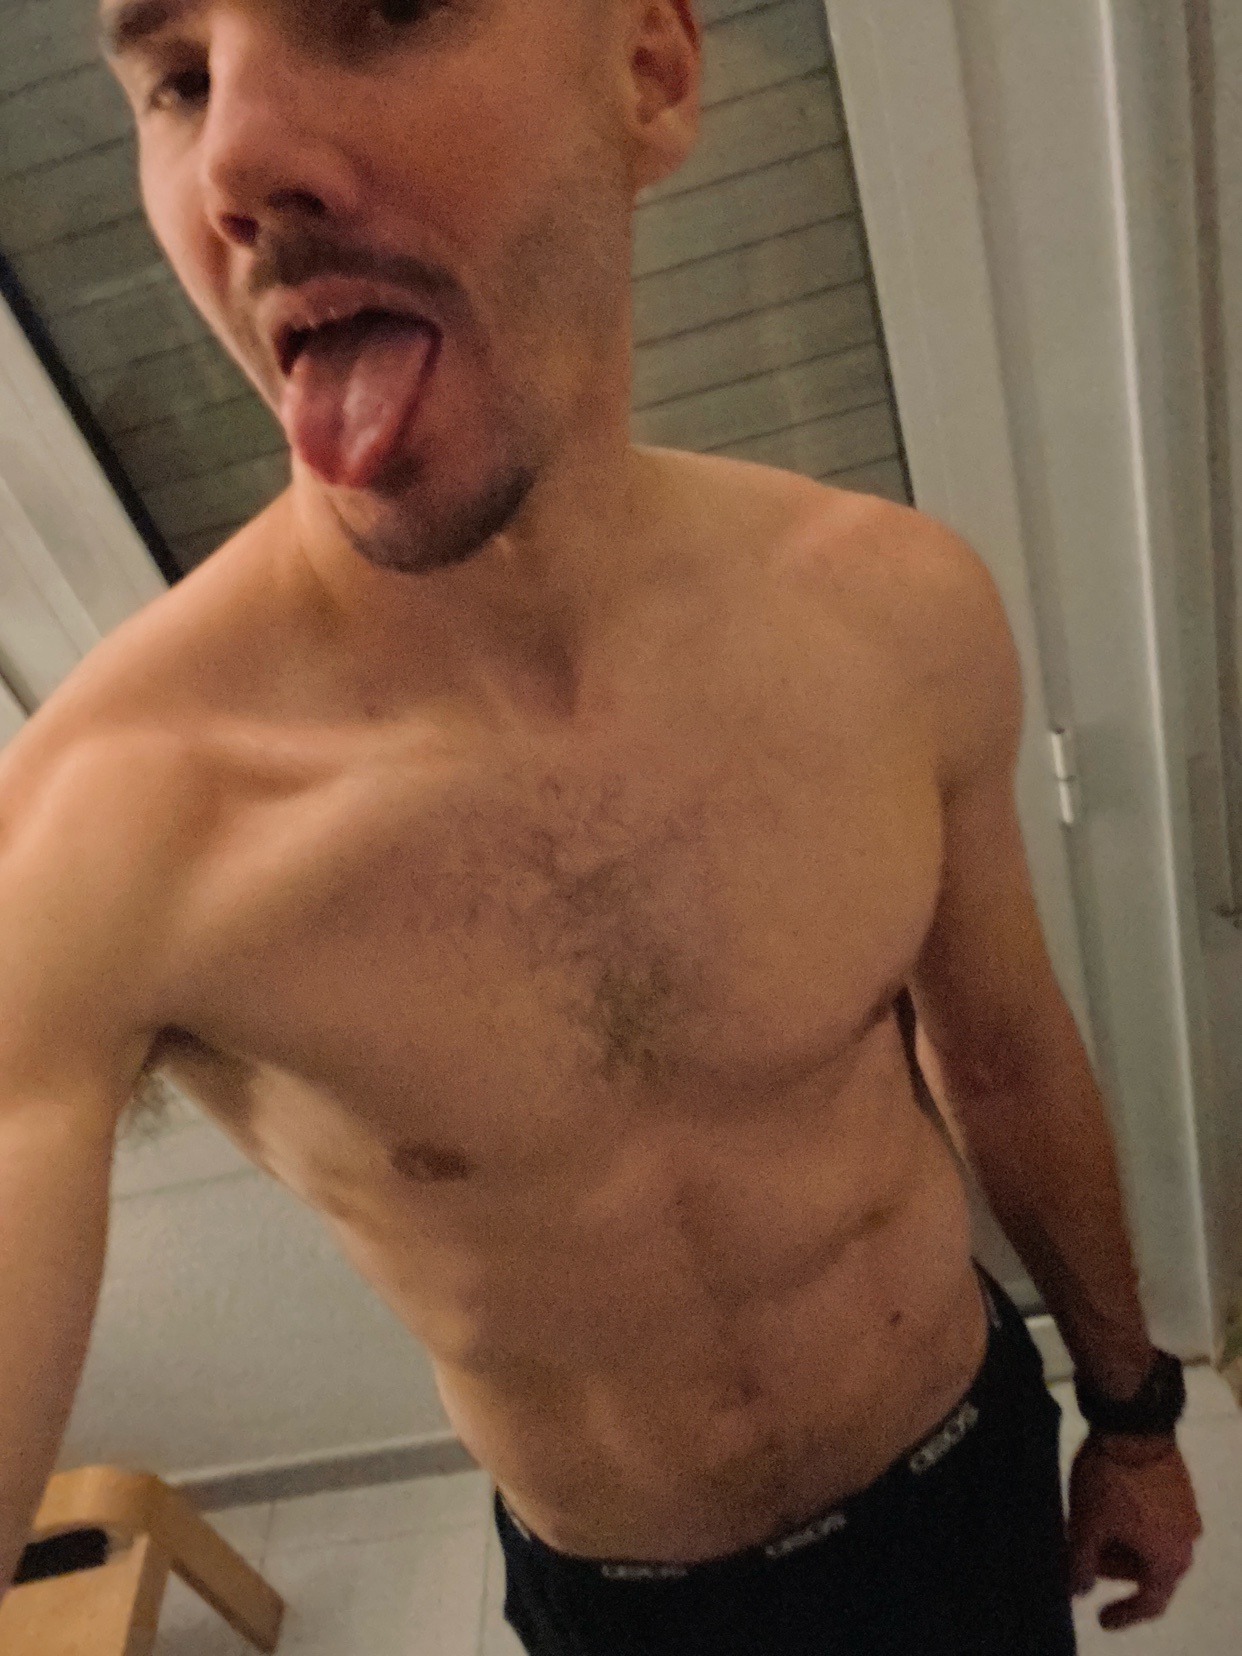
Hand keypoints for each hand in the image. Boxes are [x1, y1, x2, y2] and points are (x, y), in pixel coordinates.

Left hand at [1067, 1430, 1201, 1628]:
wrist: (1133, 1421)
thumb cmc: (1109, 1481)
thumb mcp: (1085, 1526)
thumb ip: (1080, 1565)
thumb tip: (1077, 1591)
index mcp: (1170, 1560)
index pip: (1150, 1603)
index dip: (1124, 1615)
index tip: (1101, 1619)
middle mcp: (1187, 1541)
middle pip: (1149, 1571)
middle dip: (1114, 1570)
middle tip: (1082, 1558)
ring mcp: (1187, 1512)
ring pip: (1152, 1543)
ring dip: (1122, 1546)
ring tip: (1089, 1528)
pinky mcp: (1180, 1486)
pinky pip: (1157, 1519)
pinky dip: (1132, 1524)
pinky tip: (1106, 1508)